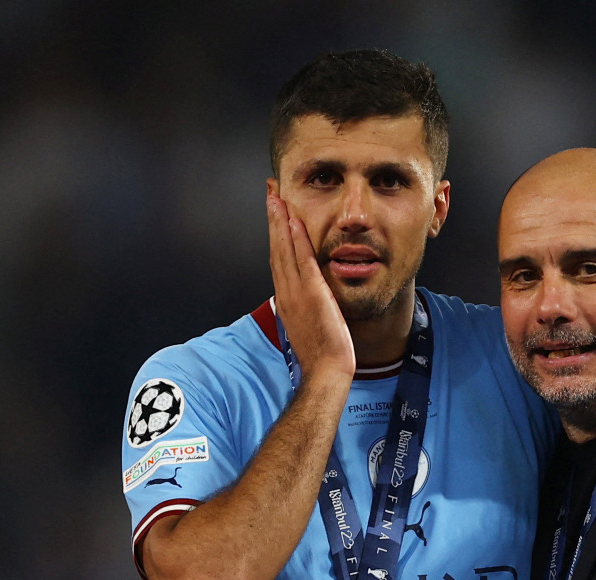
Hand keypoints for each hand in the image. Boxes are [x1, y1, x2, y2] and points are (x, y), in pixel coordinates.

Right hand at [267, 195, 354, 379]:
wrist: (325, 371)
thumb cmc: (320, 353)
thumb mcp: (308, 324)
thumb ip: (305, 307)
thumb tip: (305, 298)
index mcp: (286, 299)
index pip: (277, 259)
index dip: (274, 234)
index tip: (274, 212)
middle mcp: (286, 292)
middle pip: (276, 248)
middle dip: (272, 218)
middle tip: (270, 192)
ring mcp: (297, 292)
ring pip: (284, 250)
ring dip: (280, 221)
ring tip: (277, 197)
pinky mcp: (312, 294)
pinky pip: (303, 261)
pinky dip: (297, 240)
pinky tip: (294, 221)